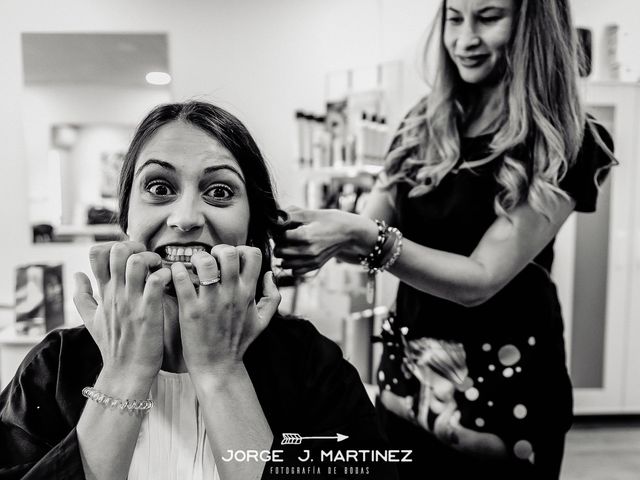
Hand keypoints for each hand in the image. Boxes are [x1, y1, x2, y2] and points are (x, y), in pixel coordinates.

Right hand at [73, 241, 171, 379]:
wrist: (126, 372)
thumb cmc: (113, 346)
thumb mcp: (91, 320)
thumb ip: (82, 296)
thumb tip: (76, 274)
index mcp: (103, 293)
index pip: (96, 254)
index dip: (114, 246)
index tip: (130, 255)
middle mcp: (115, 293)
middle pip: (117, 250)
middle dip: (136, 246)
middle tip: (148, 259)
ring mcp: (131, 302)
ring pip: (137, 262)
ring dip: (152, 259)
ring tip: (159, 268)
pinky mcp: (149, 311)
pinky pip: (156, 281)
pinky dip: (165, 275)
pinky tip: (168, 282)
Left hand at [170, 245, 280, 377]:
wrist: (218, 367)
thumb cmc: (238, 342)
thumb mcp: (264, 321)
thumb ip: (272, 296)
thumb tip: (269, 274)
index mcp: (248, 293)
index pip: (252, 255)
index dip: (241, 250)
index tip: (231, 260)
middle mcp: (231, 294)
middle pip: (228, 253)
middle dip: (218, 250)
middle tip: (211, 260)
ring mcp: (211, 302)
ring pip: (205, 263)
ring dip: (197, 258)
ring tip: (194, 267)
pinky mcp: (191, 310)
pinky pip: (182, 280)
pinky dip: (177, 271)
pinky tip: (177, 276)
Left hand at [273, 206, 377, 274]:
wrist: (348, 232)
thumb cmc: (329, 220)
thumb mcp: (310, 213)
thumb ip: (291, 215)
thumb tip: (275, 218)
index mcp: (306, 235)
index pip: (280, 237)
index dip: (279, 231)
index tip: (283, 227)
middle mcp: (309, 251)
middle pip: (280, 251)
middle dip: (279, 244)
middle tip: (285, 237)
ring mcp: (312, 260)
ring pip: (285, 263)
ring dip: (284, 255)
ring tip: (290, 246)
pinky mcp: (315, 266)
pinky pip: (295, 271)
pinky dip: (292, 265)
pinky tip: (297, 255)